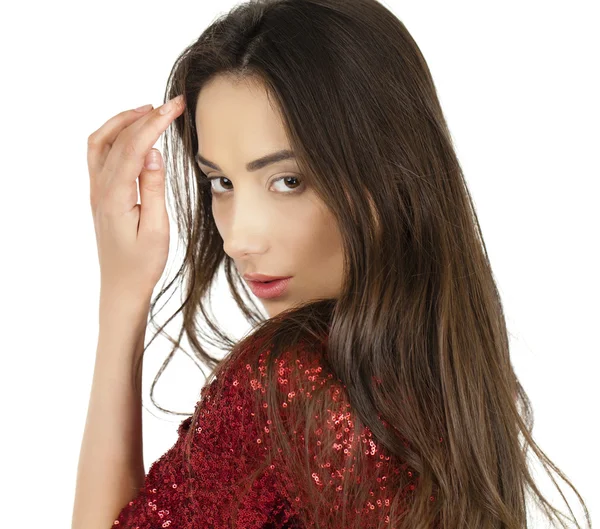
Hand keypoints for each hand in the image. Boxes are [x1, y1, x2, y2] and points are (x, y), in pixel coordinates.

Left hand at [87, 95, 185, 300]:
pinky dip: (115, 136)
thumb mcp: (157, 230)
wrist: (121, 287)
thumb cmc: (142, 264)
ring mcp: (97, 191)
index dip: (155, 123)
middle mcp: (100, 189)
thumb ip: (153, 188)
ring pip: (102, 142)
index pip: (134, 147)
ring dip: (124, 121)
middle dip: (145, 116)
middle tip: (172, 104)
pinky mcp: (100, 195)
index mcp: (115, 197)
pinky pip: (100, 155)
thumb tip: (153, 152)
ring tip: (150, 111)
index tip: (176, 106)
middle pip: (118, 139)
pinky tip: (133, 134)